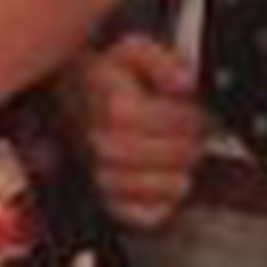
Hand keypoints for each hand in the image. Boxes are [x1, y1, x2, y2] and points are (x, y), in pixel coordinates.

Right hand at [62, 33, 203, 230]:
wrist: (72, 97)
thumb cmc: (106, 77)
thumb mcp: (132, 52)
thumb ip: (159, 60)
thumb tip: (184, 81)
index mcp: (112, 105)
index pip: (165, 121)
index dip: (187, 116)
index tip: (194, 110)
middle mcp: (102, 142)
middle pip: (165, 155)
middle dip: (188, 144)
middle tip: (194, 135)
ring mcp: (102, 172)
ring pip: (154, 187)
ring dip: (177, 174)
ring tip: (182, 159)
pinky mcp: (107, 199)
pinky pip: (141, 215)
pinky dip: (160, 205)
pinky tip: (165, 184)